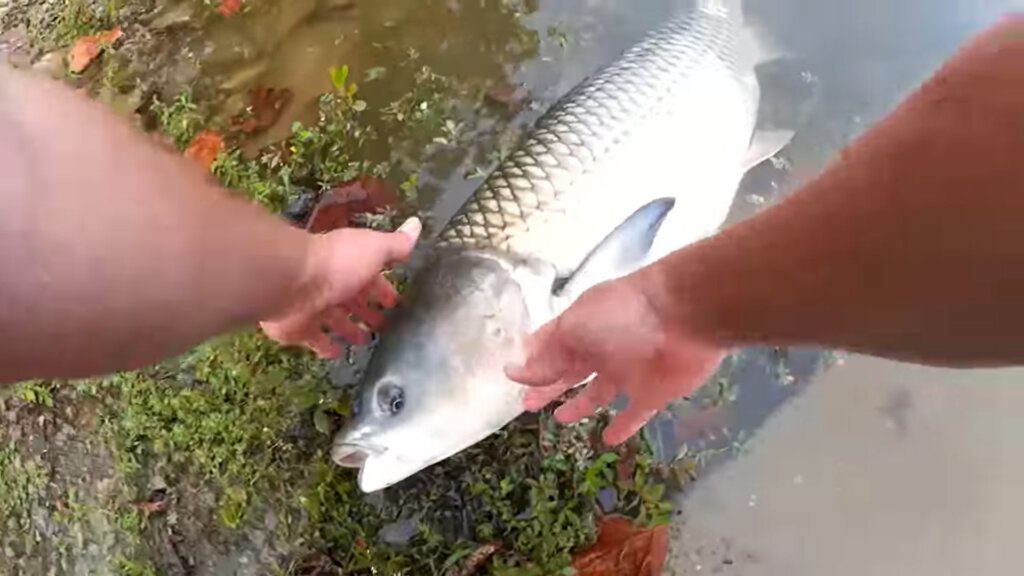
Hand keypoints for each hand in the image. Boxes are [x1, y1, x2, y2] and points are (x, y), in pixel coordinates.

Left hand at [260, 217, 420, 357]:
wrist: (292, 282)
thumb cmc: (337, 264)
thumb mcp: (374, 249)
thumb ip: (396, 243)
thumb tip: (417, 224)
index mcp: (352, 266)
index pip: (372, 280)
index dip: (383, 290)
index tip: (394, 302)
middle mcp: (333, 285)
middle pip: (353, 301)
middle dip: (367, 311)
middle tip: (382, 325)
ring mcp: (315, 307)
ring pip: (336, 321)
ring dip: (349, 329)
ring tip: (364, 340)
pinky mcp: (301, 328)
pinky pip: (316, 339)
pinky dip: (326, 346)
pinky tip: (336, 353)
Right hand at [504, 273, 725, 444]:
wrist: (685, 316)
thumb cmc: (622, 315)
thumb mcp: (574, 332)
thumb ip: (546, 358)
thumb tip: (513, 373)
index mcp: (579, 329)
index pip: (547, 346)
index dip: (530, 362)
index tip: (511, 377)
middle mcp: (601, 349)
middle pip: (569, 372)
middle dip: (549, 387)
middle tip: (528, 404)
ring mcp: (628, 371)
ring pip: (598, 393)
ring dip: (580, 405)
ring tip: (560, 419)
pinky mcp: (653, 392)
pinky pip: (634, 413)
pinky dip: (622, 426)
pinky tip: (608, 438)